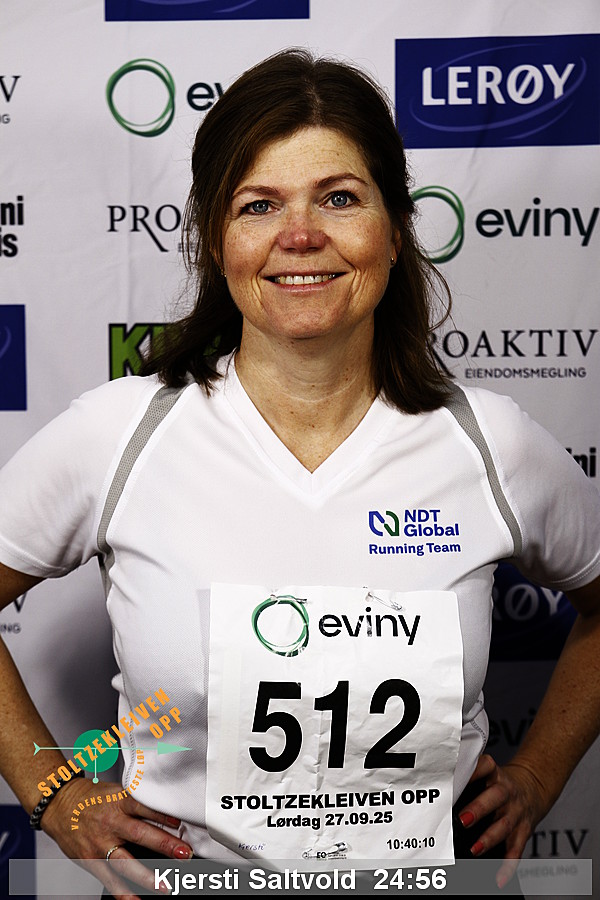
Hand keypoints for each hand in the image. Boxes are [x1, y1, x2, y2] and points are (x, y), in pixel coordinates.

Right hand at [41, 775, 192, 897]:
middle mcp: (111, 823)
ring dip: (146, 876)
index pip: (145, 806)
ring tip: (164, 885)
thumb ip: (138, 803)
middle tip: (184, 854)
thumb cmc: (92, 798)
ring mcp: (100, 844)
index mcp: (119, 801)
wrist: (60, 805)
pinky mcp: (90, 860)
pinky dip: (122, 892)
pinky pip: (109, 879)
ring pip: (125, 862)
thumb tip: (166, 815)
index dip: (164, 814)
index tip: (181, 823)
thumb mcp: (117, 792)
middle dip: (164, 845)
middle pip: (140, 834)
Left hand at [457, 753, 548, 888]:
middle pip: (494, 798)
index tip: (458, 778)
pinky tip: (499, 877)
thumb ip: (469, 779)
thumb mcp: (488, 773)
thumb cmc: (499, 783)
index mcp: (494, 774)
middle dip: (478, 809)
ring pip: (503, 825)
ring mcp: (515, 812)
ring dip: (488, 838)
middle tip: (462, 819)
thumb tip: (441, 793)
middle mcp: (506, 792)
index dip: (473, 771)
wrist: (532, 787)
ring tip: (473, 849)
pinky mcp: (523, 831)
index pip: (484, 766)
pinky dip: (508, 865)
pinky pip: (516, 849)